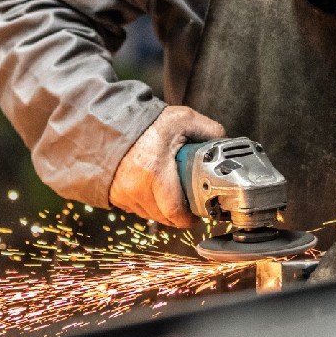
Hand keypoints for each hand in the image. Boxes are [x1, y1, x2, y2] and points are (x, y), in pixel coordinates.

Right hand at [109, 106, 225, 227]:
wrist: (111, 123)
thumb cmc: (146, 123)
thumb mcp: (182, 119)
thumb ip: (208, 130)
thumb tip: (224, 142)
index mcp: (155, 172)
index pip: (175, 212)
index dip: (189, 218)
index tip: (197, 214)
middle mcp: (136, 188)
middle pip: (164, 217)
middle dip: (178, 214)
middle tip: (187, 203)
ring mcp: (123, 194)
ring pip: (150, 215)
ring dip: (161, 209)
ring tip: (168, 193)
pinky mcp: (114, 195)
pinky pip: (135, 209)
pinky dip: (146, 204)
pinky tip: (151, 189)